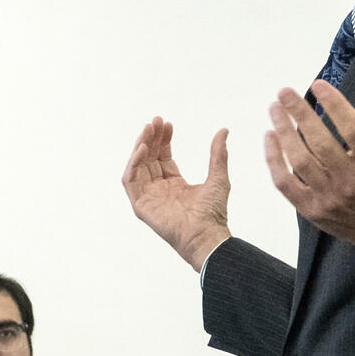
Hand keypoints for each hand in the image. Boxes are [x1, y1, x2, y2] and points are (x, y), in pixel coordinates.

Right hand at [122, 118, 231, 270]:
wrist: (207, 234)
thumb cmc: (214, 213)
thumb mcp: (218, 176)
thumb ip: (218, 154)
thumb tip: (224, 130)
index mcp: (174, 185)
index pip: (163, 157)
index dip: (164, 139)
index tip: (167, 123)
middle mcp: (159, 190)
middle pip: (150, 158)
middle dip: (152, 138)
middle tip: (156, 120)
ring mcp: (149, 198)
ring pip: (137, 166)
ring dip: (140, 146)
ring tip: (148, 130)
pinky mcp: (141, 205)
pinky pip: (130, 181)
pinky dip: (133, 163)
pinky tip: (143, 149)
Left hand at [264, 61, 354, 260]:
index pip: (351, 128)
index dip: (334, 104)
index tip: (318, 85)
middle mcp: (351, 180)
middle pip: (319, 142)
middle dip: (299, 113)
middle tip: (284, 92)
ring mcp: (329, 196)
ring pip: (299, 160)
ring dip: (283, 132)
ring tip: (274, 109)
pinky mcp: (312, 210)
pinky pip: (285, 183)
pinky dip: (274, 160)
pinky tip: (270, 137)